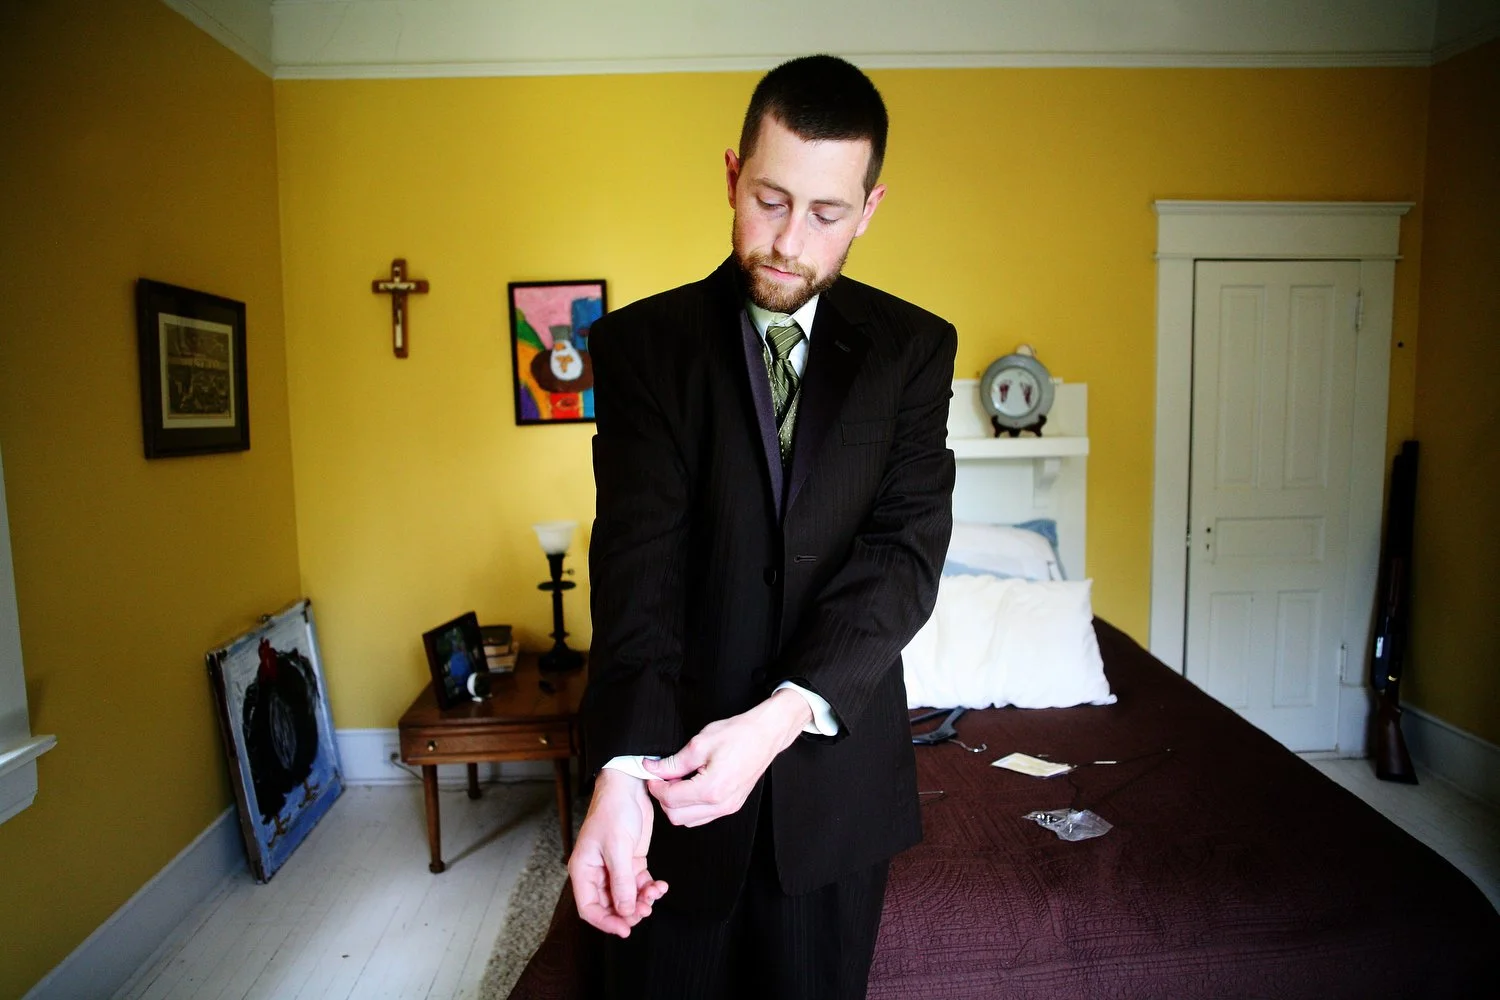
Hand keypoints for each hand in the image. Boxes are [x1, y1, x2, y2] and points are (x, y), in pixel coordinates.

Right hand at [568, 769, 668, 936]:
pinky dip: (649, 889)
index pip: (589, 907)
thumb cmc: (614, 810)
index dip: (606, 922)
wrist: (628, 786)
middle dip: (628, 912)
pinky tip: (660, 886)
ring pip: (627, 897)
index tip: (625, 929)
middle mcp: (597, 872)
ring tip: (655, 894)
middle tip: (645, 910)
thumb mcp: (617, 847)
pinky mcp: (631, 861)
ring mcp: (615, 868)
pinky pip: (639, 884)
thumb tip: (626, 911)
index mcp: (583, 870)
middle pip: (609, 906)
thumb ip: (621, 882)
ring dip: (642, 901)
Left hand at [644, 689, 812, 827]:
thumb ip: (673, 762)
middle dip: (664, 797)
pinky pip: (702, 817)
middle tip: (663, 777)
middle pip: (676, 816)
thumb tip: (652, 768)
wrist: (765, 735)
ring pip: (688, 820)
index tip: (652, 774)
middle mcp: (720, 804)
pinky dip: (690, 807)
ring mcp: (728, 808)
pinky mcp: (732, 806)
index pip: (670, 799)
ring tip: (678, 781)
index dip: (655, 786)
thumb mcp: (699, 744)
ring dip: (677, 804)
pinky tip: (691, 787)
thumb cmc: (738, 735)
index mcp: (711, 789)